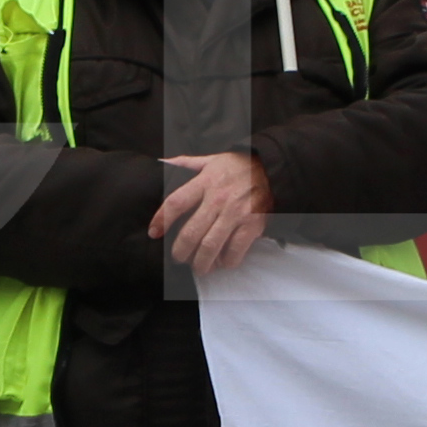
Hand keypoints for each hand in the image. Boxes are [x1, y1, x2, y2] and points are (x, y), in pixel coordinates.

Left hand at [150, 148, 273, 275]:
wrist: (272, 168)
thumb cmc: (238, 165)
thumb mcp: (211, 159)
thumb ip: (186, 163)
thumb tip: (163, 163)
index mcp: (205, 181)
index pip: (176, 202)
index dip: (161, 220)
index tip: (154, 233)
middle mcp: (218, 198)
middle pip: (191, 232)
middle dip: (180, 251)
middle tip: (178, 258)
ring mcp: (236, 213)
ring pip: (210, 246)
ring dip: (201, 262)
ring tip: (198, 267)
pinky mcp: (252, 225)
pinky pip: (234, 251)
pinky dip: (226, 261)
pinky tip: (221, 261)